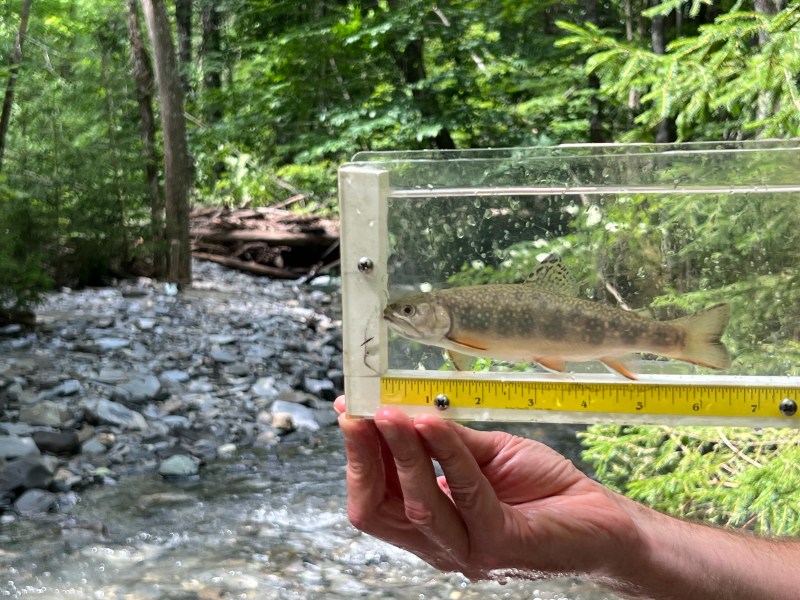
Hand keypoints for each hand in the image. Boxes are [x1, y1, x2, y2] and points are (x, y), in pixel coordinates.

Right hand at [334, 396, 640, 580]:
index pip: (375, 497)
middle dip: (363, 457)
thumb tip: (405, 410)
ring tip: (390, 413)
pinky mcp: (502, 543)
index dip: (356, 455)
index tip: (349, 410)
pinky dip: (445, 453)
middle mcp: (441, 544)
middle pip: (378, 510)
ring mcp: (469, 549)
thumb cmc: (544, 490)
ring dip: (399, 453)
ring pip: (416, 504)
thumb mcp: (485, 455)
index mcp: (431, 524)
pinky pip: (465, 492)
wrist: (604, 521)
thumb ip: (446, 441)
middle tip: (358, 412)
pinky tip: (432, 422)